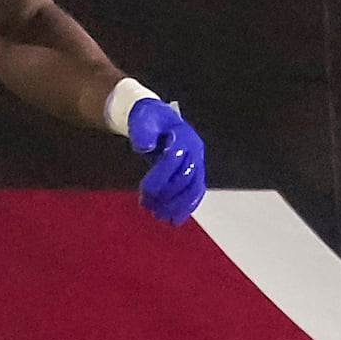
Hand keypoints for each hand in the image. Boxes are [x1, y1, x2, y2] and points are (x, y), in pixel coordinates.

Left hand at [126, 98, 206, 225]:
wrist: (159, 120)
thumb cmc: (149, 121)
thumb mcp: (142, 120)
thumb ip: (143, 132)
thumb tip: (146, 147)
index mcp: (183, 136)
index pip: (175, 159)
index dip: (161, 177)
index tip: (144, 190)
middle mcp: (196, 150)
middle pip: (186, 177)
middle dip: (167, 195)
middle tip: (148, 205)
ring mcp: (198, 162)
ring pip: (194, 188)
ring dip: (178, 205)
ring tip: (160, 215)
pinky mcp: (195, 173)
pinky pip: (196, 192)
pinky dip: (187, 207)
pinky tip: (174, 219)